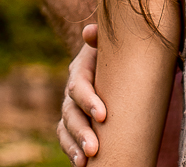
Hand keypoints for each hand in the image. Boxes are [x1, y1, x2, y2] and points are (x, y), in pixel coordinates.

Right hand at [57, 25, 104, 166]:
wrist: (118, 62)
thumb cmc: (119, 53)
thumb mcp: (113, 42)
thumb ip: (102, 36)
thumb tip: (90, 32)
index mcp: (81, 70)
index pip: (78, 86)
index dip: (88, 101)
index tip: (103, 115)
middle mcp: (73, 91)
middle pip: (70, 113)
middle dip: (81, 132)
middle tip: (94, 148)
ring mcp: (73, 109)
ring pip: (66, 129)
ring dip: (73, 146)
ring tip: (84, 162)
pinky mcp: (78, 123)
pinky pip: (68, 139)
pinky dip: (72, 152)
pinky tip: (81, 165)